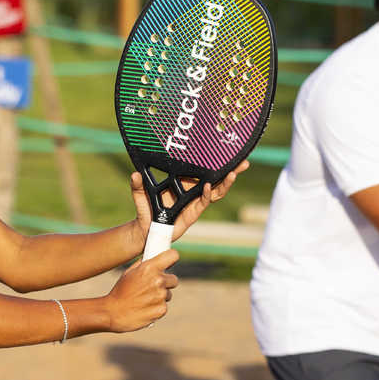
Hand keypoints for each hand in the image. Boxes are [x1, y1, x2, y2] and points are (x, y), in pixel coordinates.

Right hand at [104, 247, 179, 331]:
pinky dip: (157, 308)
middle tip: (152, 287)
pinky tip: (145, 308)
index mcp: (149, 268)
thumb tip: (153, 257)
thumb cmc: (119, 292)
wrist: (112, 313)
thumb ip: (143, 264)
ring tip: (144, 299)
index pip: (173, 255)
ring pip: (168, 294)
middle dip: (166, 282)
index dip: (171, 258)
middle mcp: (158, 280)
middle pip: (174, 279)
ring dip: (160, 296)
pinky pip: (164, 306)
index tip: (170, 262)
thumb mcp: (128, 273)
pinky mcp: (162, 309)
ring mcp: (161, 296)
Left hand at [128, 160, 249, 240]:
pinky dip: (206, 194)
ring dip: (226, 182)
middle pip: (216, 178)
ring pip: (216, 190)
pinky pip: (203, 202)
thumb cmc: (146, 210)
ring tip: (234, 172)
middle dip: (231, 169)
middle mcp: (193, 190)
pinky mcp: (193, 213)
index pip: (203, 168)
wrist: (145, 230)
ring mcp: (195, 201)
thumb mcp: (140, 194)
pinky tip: (208, 186)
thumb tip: (134, 174)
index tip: (225, 149)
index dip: (215, 160)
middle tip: (244, 160)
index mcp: (185, 181)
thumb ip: (138, 185)